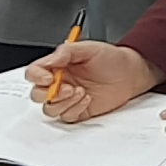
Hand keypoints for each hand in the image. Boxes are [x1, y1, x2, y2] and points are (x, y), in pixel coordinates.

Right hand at [27, 40, 156, 122]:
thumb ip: (67, 51)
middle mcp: (59, 83)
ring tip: (80, 91)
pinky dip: (74, 109)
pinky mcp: (77, 111)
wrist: (131, 74)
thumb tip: (50, 60)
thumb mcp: (89, 48)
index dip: (36, 76)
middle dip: (49, 93)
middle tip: (68, 87)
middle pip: (37, 94)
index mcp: (57, 66)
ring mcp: (67, 99)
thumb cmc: (111, 59)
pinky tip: (87, 99)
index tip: (49, 77)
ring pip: (49, 108)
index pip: (34, 73)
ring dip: (62, 102)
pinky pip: (66, 117)